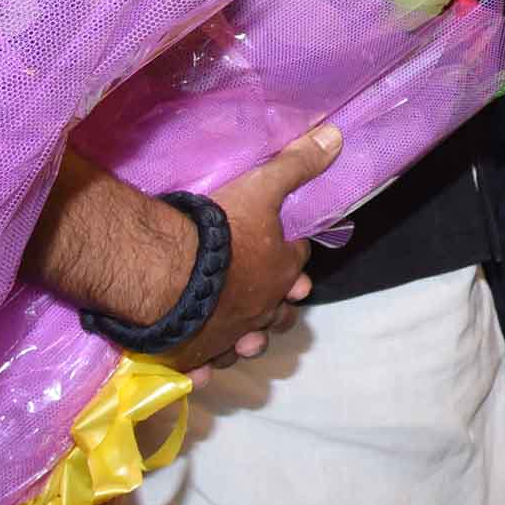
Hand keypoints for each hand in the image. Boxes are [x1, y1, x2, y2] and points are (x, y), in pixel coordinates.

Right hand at [171, 125, 341, 373]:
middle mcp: (261, 308)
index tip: (288, 248)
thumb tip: (337, 137)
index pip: (297, 261)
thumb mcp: (262, 187)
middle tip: (272, 297)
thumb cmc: (220, 229)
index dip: (293, 254)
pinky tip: (199, 368)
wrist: (167, 273)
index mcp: (280, 271)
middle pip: (280, 311)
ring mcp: (228, 335)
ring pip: (246, 344)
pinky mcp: (194, 354)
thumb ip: (297, 164)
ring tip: (243, 337)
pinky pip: (203, 366)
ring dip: (247, 339)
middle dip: (280, 305)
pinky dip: (203, 367)